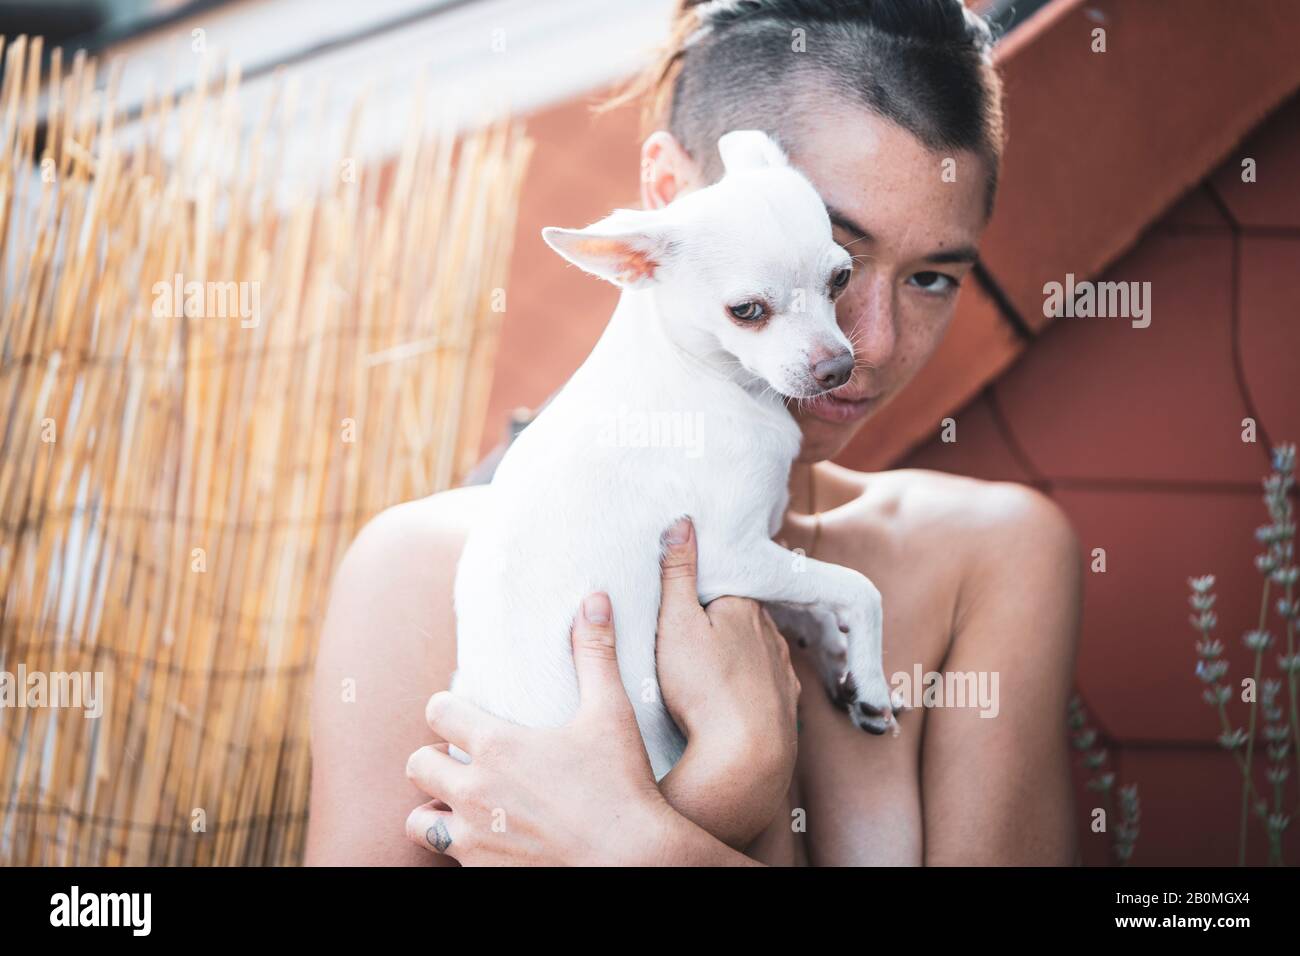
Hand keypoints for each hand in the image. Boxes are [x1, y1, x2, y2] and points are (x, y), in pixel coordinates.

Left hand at [404, 592, 677, 865]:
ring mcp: (475, 840)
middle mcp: (475, 793)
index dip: (447, 706)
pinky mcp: (483, 874)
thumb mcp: (612, 713)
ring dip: (435, 809)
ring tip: (463, 804)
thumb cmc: (622, 788)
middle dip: (434, 758)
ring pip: (418, 821)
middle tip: (463, 758)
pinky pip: (448, 859)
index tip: (464, 710)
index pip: (437, 711)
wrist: (633, 863)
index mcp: (497, 747)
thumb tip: (595, 599)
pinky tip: (488, 840)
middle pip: (418, 764)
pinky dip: (460, 848)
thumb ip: (595, 654)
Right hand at [653, 517, 800, 846]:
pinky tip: (735, 695)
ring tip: (709, 665)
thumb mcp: (675, 623)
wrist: (746, 756)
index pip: (725, 583)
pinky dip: (751, 685)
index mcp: (743, 605)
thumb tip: (683, 521)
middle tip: (691, 632)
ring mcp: (782, 668)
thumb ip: (677, 573)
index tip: (685, 595)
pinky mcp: (785, 703)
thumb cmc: (703, 688)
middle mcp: (770, 632)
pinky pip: (766, 684)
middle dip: (721, 619)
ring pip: (758, 649)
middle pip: (741, 615)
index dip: (704, 589)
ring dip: (739, 652)